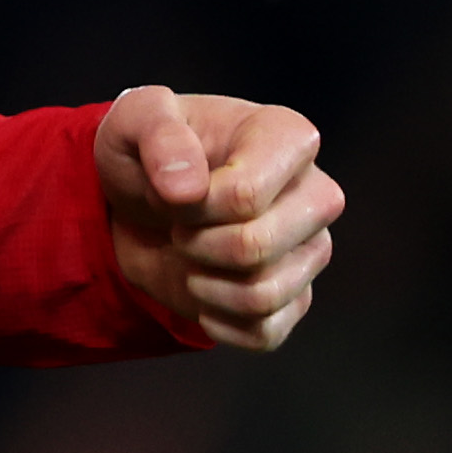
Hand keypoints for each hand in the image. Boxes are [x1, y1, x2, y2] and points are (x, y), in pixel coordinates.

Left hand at [98, 85, 341, 350]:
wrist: (147, 200)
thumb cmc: (153, 151)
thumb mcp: (135, 120)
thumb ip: (158, 136)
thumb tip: (187, 189)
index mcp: (288, 138)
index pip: (246, 195)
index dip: (192, 207)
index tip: (172, 191)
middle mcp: (316, 194)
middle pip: (257, 246)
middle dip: (195, 244)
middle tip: (178, 227)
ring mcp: (313, 249)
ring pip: (263, 295)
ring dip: (203, 284)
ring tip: (190, 256)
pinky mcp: (297, 297)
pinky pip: (265, 332)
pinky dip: (217, 321)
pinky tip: (203, 290)